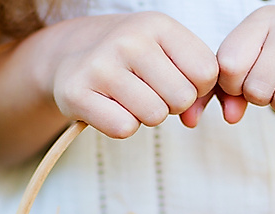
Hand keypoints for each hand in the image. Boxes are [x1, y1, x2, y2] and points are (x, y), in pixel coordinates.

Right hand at [48, 12, 219, 137]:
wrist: (69, 56)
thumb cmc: (129, 60)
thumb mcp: (165, 52)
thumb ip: (195, 82)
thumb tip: (193, 119)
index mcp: (157, 24)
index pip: (206, 72)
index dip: (196, 87)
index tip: (174, 81)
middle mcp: (129, 39)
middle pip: (182, 98)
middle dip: (170, 104)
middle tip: (148, 92)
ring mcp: (101, 65)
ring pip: (154, 115)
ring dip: (145, 116)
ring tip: (128, 98)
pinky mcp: (77, 93)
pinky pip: (124, 128)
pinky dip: (120, 126)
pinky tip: (108, 107)